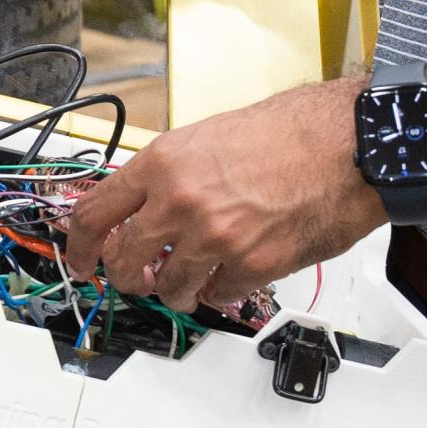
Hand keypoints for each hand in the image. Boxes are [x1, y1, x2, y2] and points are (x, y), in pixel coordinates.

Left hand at [63, 79, 381, 308]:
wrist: (348, 145)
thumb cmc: (292, 132)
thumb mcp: (208, 137)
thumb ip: (169, 174)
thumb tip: (141, 204)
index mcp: (163, 164)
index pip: (94, 214)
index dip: (78, 246)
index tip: (78, 259)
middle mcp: (180, 202)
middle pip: (124, 260)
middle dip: (126, 276)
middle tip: (135, 278)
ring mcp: (214, 238)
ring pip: (167, 287)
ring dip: (173, 290)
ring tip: (186, 282)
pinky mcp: (251, 266)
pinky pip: (215, 294)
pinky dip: (217, 291)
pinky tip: (226, 278)